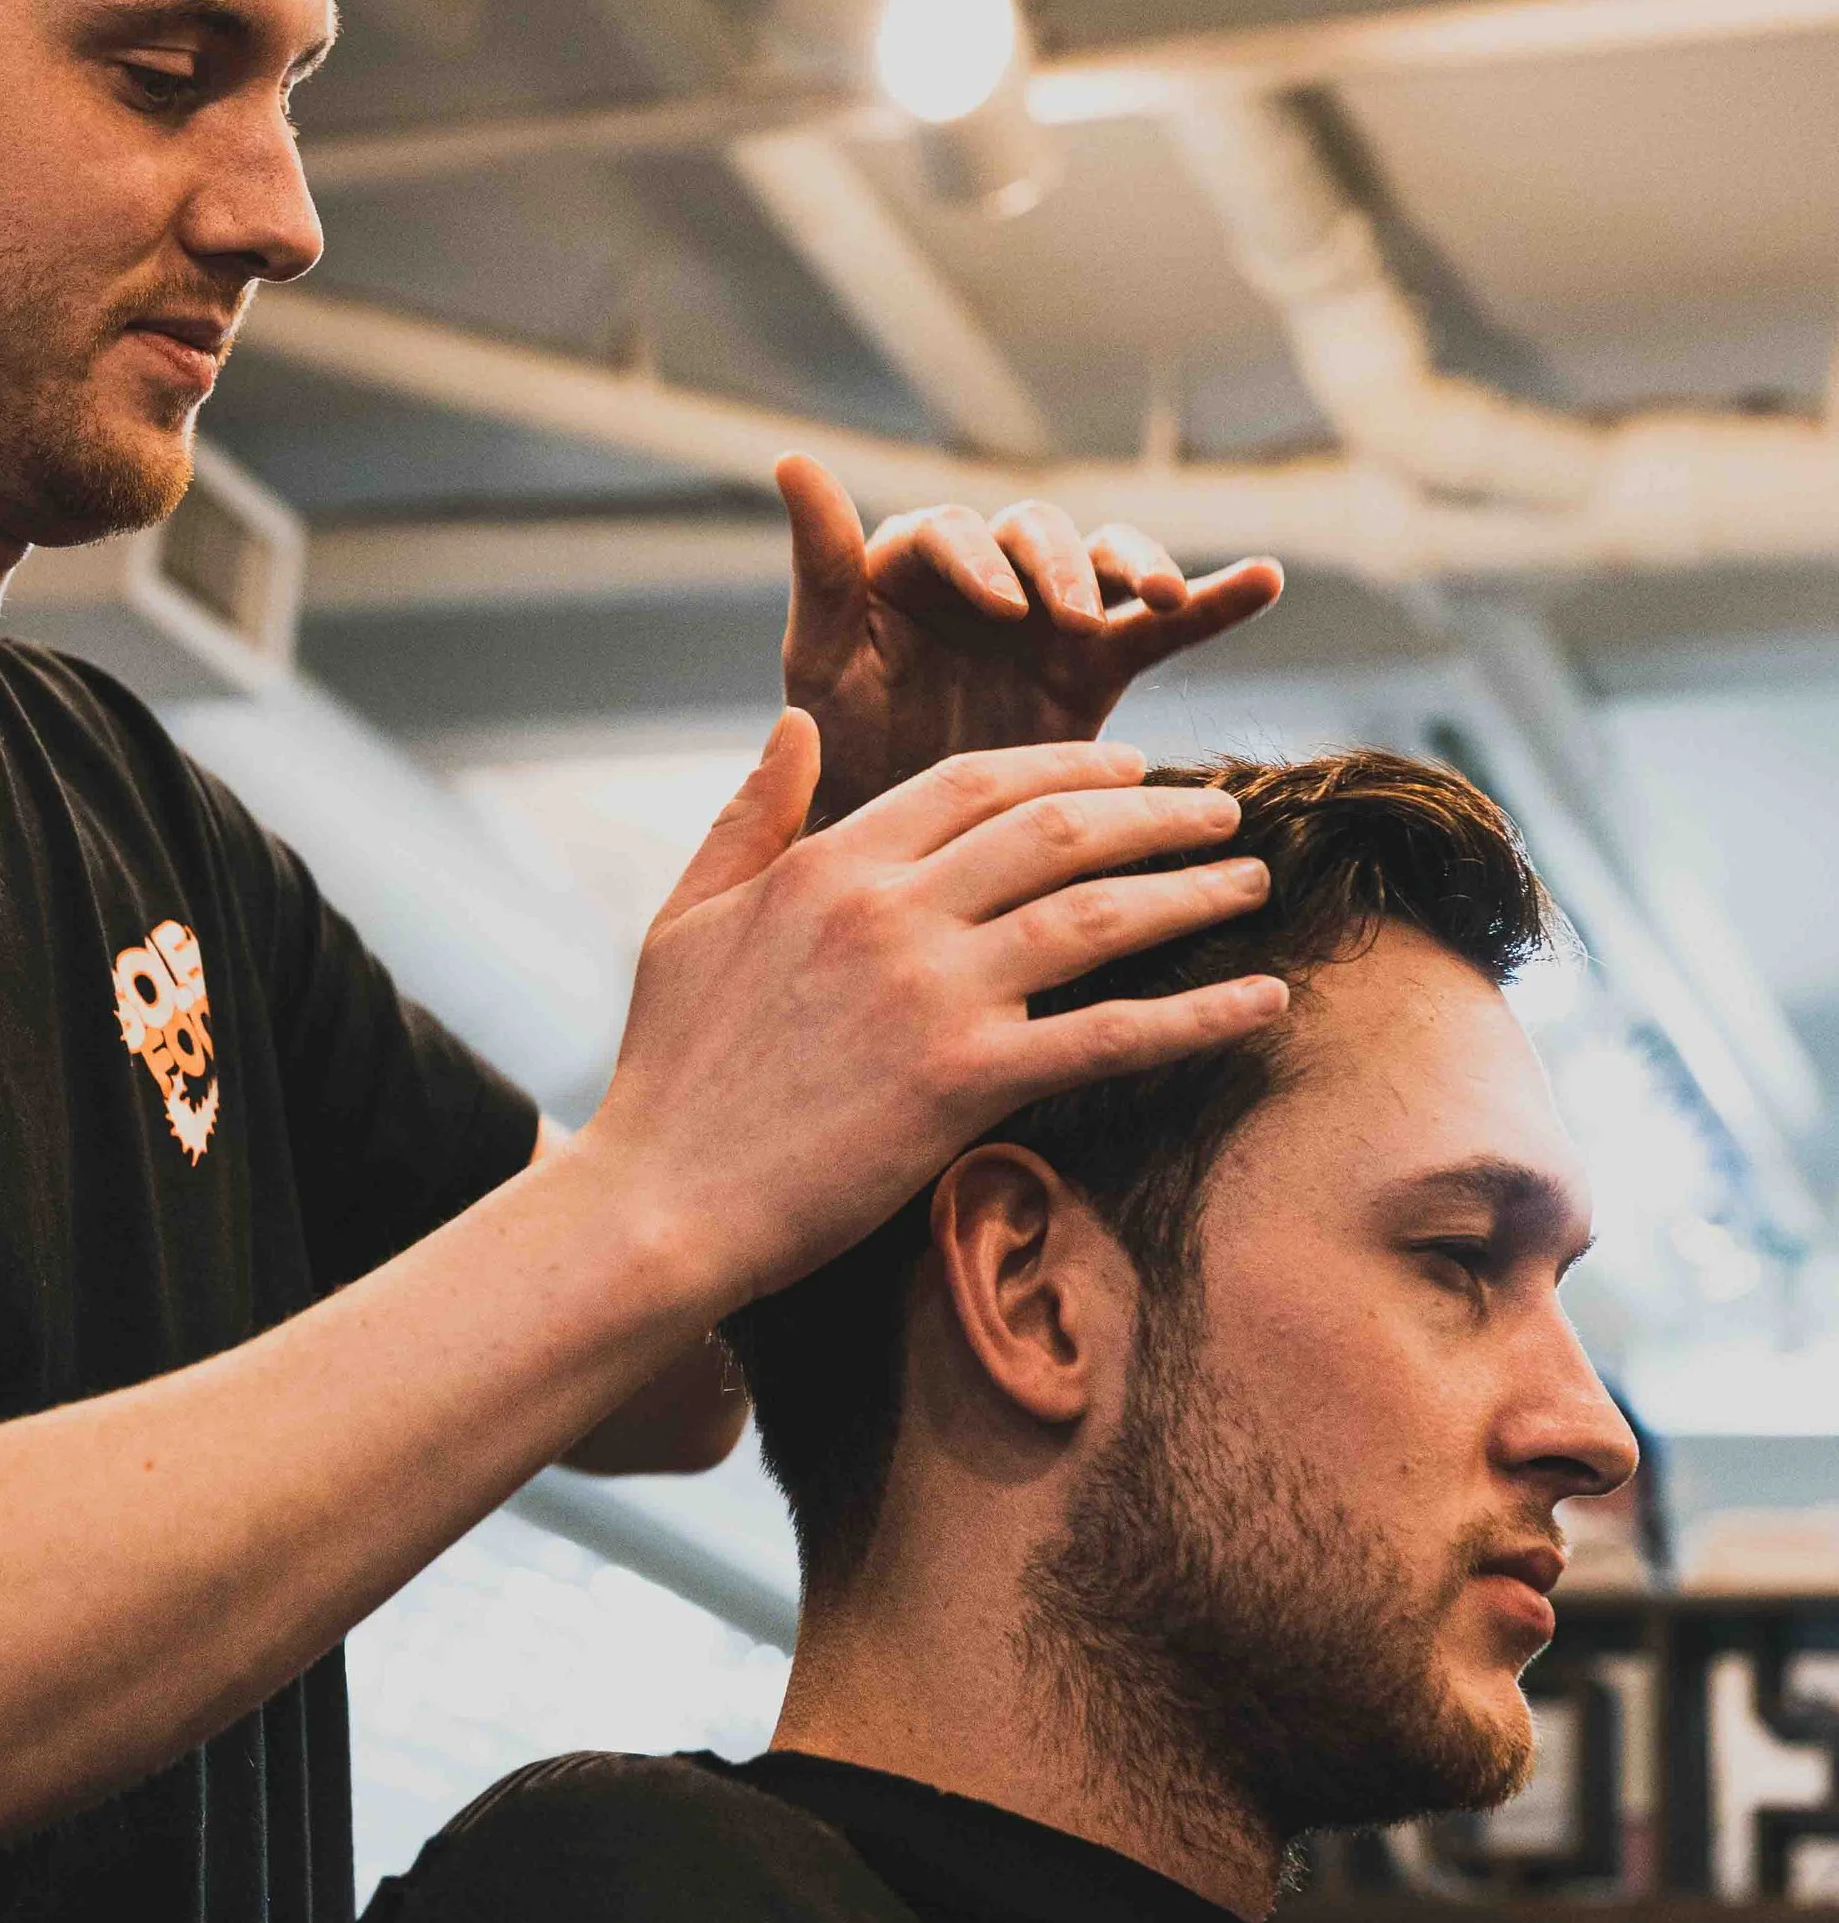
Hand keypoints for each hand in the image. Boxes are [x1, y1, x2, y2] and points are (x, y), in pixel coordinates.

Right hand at [582, 715, 1282, 1313]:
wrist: (661, 1199)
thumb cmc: (670, 1069)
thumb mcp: (687, 917)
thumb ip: (752, 813)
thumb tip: (798, 724)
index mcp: (830, 864)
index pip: (974, 784)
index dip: (1067, 768)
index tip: (1130, 771)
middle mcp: (891, 911)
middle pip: (1056, 831)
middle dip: (1156, 813)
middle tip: (1220, 814)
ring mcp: (933, 994)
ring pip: (1096, 914)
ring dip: (1189, 891)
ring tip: (1251, 882)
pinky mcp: (965, 1084)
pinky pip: (1109, 1035)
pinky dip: (1197, 1015)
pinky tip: (1261, 1001)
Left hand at [777, 455, 1283, 825]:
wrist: (902, 850)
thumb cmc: (841, 753)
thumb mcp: (823, 662)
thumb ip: (821, 566)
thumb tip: (792, 455)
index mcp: (912, 565)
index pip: (951, 534)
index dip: (978, 563)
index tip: (999, 609)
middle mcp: (987, 574)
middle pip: (1035, 535)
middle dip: (1058, 567)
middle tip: (1071, 617)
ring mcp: (1049, 615)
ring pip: (1101, 561)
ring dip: (1134, 566)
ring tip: (1159, 596)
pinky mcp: (1101, 663)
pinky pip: (1164, 624)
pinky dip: (1216, 599)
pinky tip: (1266, 579)